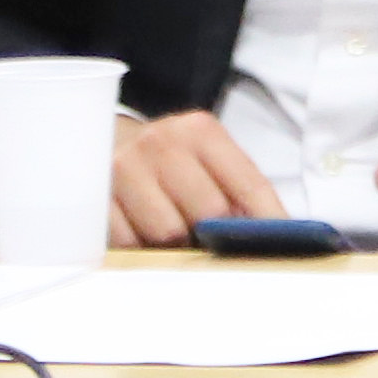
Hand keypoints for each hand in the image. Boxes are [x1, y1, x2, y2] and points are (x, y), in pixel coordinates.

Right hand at [108, 110, 282, 248]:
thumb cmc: (173, 161)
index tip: (284, 245)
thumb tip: (278, 233)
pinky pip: (130, 242)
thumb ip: (242, 191)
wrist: (107, 143)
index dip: (271, 221)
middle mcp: (160, 143)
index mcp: (201, 132)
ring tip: (173, 228)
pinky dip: (141, 246)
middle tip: (208, 232)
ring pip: (168, 232)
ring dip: (176, 242)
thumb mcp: (210, 159)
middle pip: (209, 213)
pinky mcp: (93, 195)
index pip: (249, 185)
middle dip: (214, 232)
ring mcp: (123, 167)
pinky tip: (141, 228)